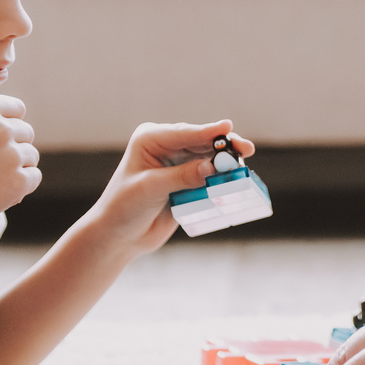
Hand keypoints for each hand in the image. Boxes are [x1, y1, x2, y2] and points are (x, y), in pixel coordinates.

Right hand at [0, 94, 40, 237]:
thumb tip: (17, 119)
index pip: (17, 109)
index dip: (7, 125)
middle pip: (26, 132)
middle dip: (13, 147)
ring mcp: (11, 155)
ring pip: (31, 156)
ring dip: (17, 167)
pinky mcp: (19, 181)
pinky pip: (34, 177)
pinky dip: (20, 186)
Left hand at [84, 120, 255, 256]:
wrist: (119, 237)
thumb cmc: (124, 207)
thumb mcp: (151, 188)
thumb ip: (182, 177)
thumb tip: (213, 168)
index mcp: (151, 139)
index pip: (184, 133)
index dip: (208, 131)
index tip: (228, 127)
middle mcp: (167, 147)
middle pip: (203, 142)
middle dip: (224, 146)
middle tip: (246, 149)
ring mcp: (179, 165)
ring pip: (210, 159)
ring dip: (226, 163)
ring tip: (243, 168)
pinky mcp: (188, 183)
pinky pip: (210, 178)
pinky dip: (222, 179)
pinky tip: (236, 181)